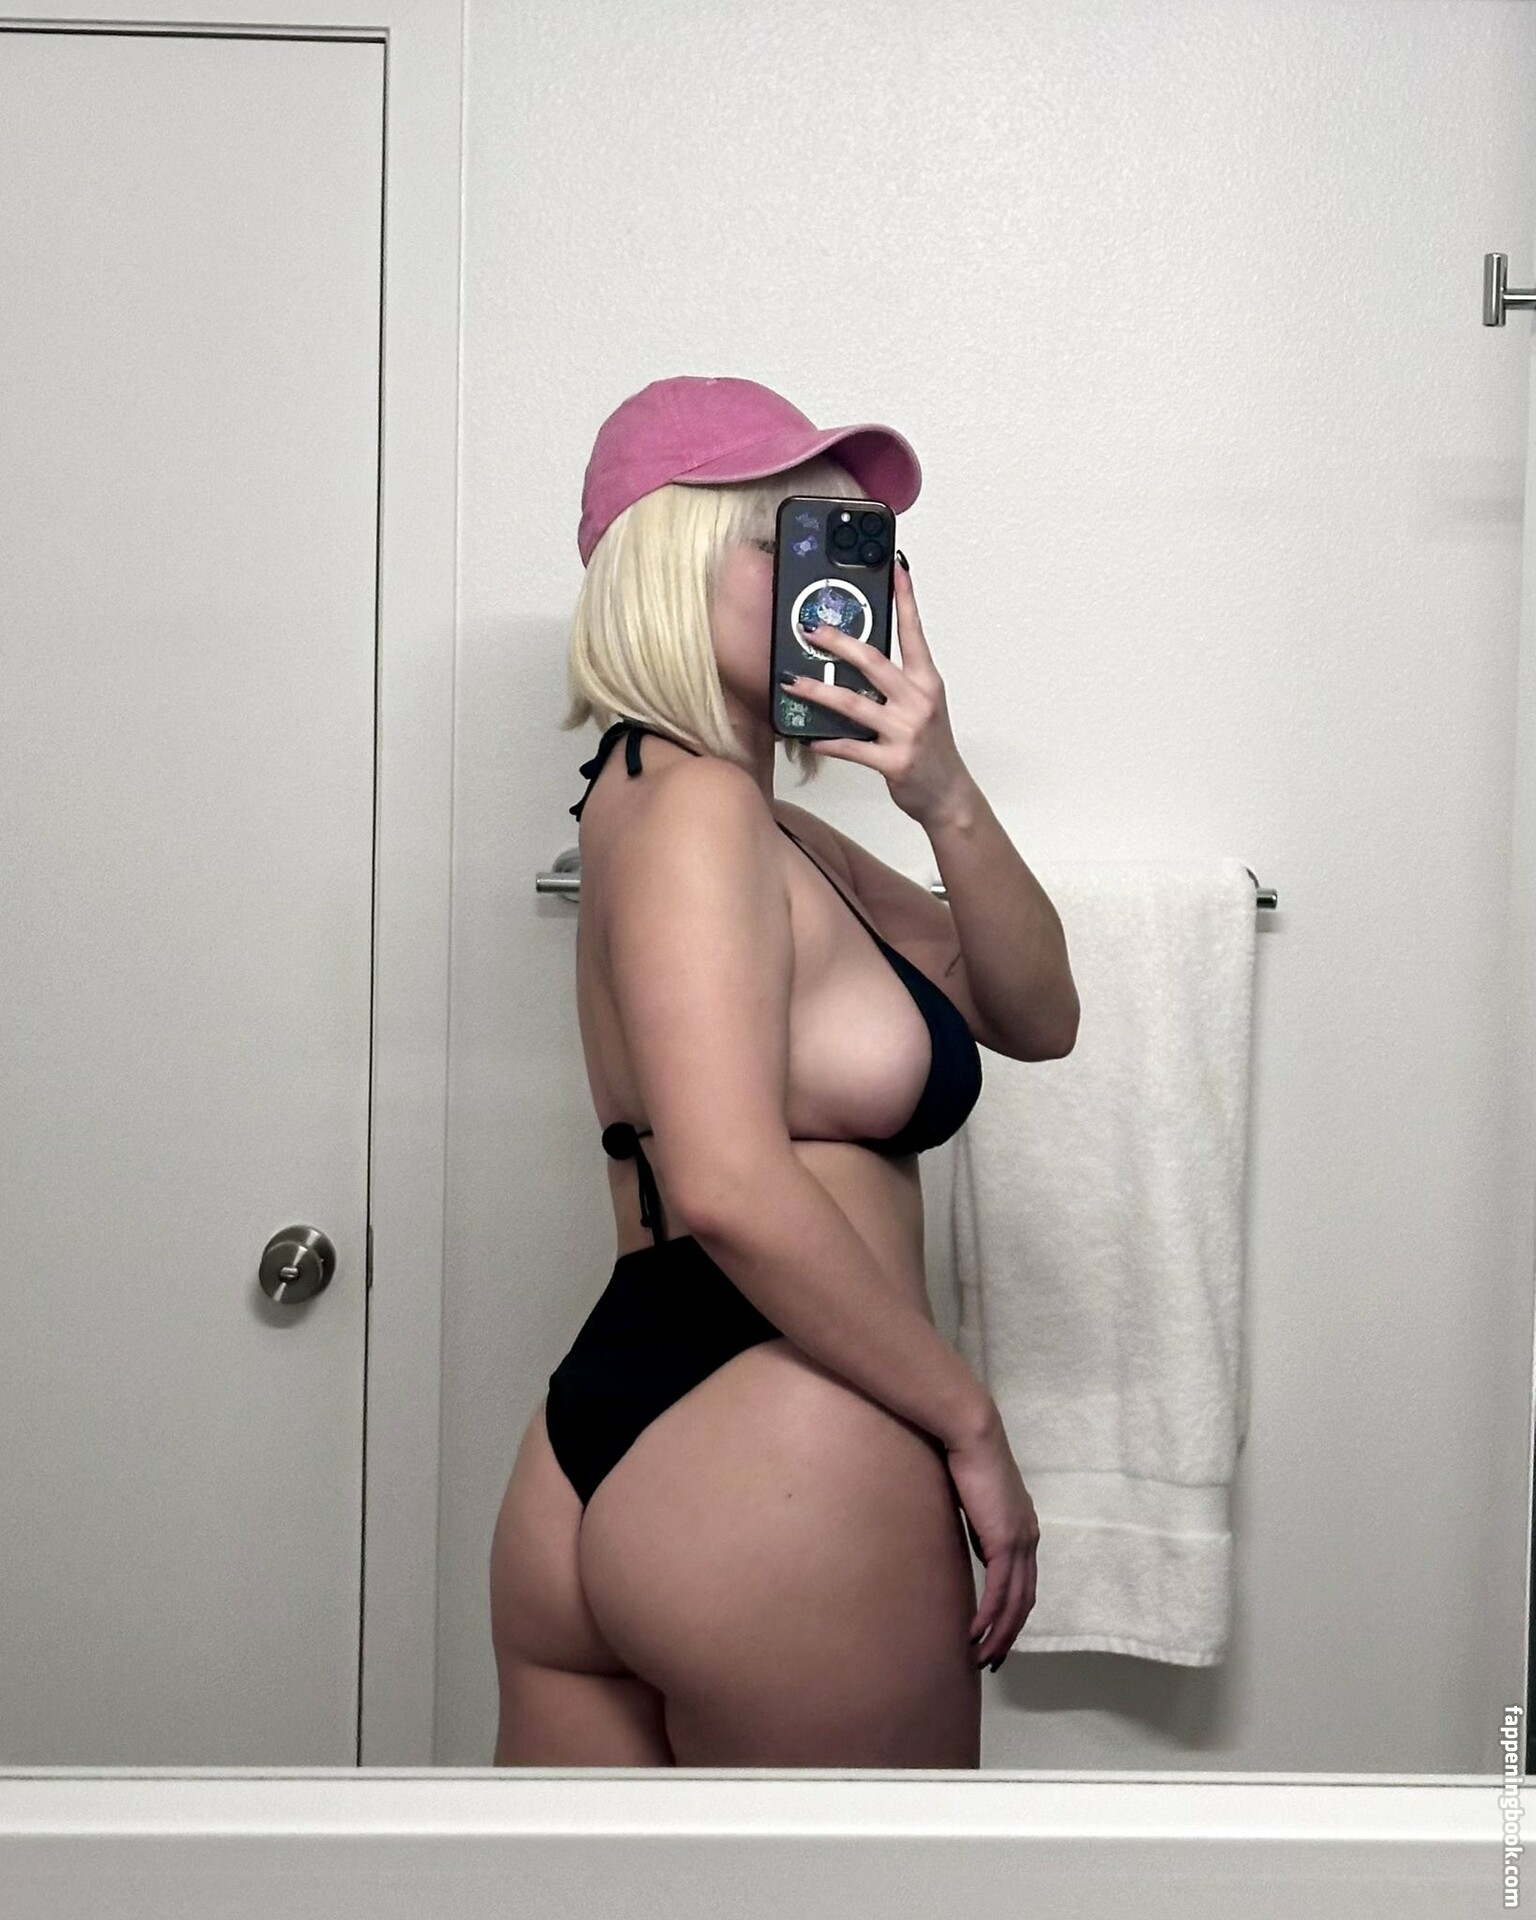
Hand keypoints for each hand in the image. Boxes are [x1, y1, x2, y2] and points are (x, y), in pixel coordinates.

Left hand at [782, 555, 974, 827]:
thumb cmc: (930, 748)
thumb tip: (857, 660)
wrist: (948, 794)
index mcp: (927, 682)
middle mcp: (918, 701)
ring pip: (854, 704)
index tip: (895, 571)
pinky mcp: (894, 761)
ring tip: (792, 683)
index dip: (905, 600)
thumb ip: (896, 683)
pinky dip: (828, 741)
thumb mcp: (921, 707)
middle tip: (811, 630)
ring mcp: (906, 731)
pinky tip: (809, 736)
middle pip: (873, 662)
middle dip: (839, 642)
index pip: (913, 633)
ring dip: (819, 691)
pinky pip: (852, 747)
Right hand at [943, 1417, 1039, 1670]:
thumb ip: (981, 1528)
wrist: (971, 1434)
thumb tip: (976, 1550)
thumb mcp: (976, 1503)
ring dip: (998, 1635)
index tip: (996, 1637)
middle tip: (990, 1661)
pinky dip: (989, 1617)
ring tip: (980, 1658)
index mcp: (1023, 1529)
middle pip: (1024, 1601)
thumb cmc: (965, 1458)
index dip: (1012, 1615)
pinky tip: (975, 1634)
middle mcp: (1029, 1539)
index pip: (1023, 1584)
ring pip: (1015, 1603)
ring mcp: (1020, 1541)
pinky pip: (1000, 1591)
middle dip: (1008, 1635)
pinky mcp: (1005, 1541)